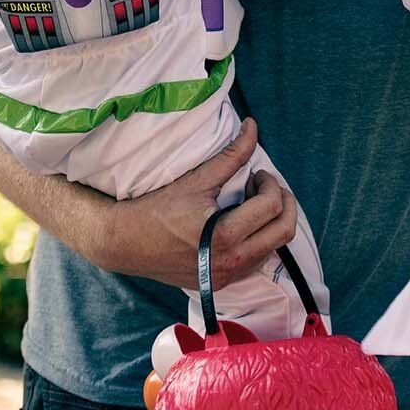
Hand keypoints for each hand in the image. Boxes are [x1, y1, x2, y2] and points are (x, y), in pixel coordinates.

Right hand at [99, 118, 297, 290]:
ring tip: (253, 203)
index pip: (271, 206)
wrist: (126, 243)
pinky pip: (256, 262)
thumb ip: (231, 155)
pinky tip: (244, 224)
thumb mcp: (196, 180)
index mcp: (226, 237)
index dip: (270, 182)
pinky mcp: (221, 283)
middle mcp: (231, 262)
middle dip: (283, 203)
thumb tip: (253, 126)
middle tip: (266, 186)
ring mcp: (228, 277)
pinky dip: (260, 240)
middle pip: (284, 232)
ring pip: (274, 249)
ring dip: (272, 222)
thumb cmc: (157, 209)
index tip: (256, 173)